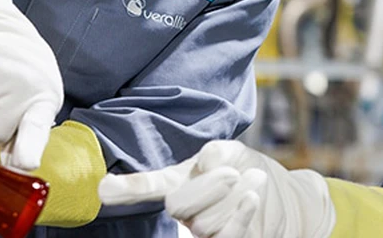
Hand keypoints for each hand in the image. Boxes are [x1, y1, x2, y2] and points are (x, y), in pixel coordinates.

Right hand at [0, 0, 63, 169]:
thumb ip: (29, 132)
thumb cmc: (25, 73)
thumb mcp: (40, 98)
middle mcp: (18, 89)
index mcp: (42, 100)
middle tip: (3, 100)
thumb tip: (18, 165)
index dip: (29, 147)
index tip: (26, 162)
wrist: (1, 30)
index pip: (36, 128)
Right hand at [98, 140, 335, 237]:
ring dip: (233, 198)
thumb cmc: (246, 168)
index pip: (149, 186)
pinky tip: (252, 194)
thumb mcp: (233, 152)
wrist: (278, 192)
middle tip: (233, 172)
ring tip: (255, 178)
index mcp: (180, 182)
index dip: (128, 188)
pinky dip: (240, 214)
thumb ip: (218, 152)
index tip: (104, 188)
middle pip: (178, 206)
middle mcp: (186, 211)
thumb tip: (207, 158)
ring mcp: (204, 230)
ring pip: (205, 223)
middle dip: (207, 188)